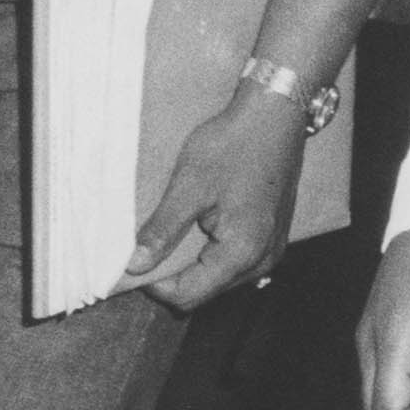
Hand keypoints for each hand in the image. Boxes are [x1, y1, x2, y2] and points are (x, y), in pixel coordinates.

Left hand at [131, 87, 304, 312]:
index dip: (155, 284)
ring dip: (192, 265)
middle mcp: (262, 260)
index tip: (134, 261)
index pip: (188, 295)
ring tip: (174, 233)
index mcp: (242, 252)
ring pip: (219, 279)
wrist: (275, 114)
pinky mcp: (272, 237)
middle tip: (149, 246)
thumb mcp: (189, 185)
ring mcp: (271, 250)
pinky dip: (211, 254)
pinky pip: (235, 262)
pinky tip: (199, 226)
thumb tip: (134, 265)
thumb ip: (162, 230)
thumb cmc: (234, 144)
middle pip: (205, 291)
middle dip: (173, 276)